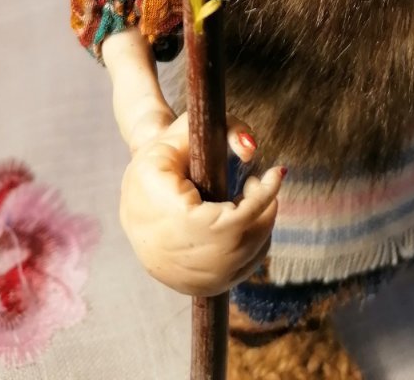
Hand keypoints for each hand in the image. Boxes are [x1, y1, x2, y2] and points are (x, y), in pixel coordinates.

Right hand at [119, 111, 283, 295]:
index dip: (263, 199)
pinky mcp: (189, 286)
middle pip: (241, 246)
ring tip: (251, 197)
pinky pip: (234, 275)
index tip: (278, 172)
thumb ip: (227, 128)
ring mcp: (179, 277)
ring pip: (241, 263)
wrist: (135, 192)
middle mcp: (170, 256)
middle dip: (264, 213)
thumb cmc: (165, 155)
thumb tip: (252, 150)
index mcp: (167, 218)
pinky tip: (244, 220)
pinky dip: (251, 247)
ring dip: (260, 228)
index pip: (232, 222)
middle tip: (262, 182)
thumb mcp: (187, 129)